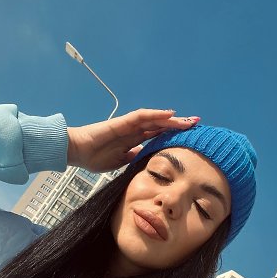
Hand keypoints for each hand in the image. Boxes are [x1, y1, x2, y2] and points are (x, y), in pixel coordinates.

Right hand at [67, 109, 199, 172]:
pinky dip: (157, 114)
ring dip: (173, 119)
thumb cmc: (95, 158)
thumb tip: (147, 159)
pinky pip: (143, 116)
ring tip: (190, 121)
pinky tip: (170, 114)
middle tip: (198, 125)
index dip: (174, 135)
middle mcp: (134, 131)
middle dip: (180, 125)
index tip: (190, 139)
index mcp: (134, 141)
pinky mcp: (123, 122)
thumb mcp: (120, 163)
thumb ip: (134, 159)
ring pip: (156, 119)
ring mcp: (129, 125)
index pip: (159, 136)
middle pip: (162, 125)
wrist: (78, 152)